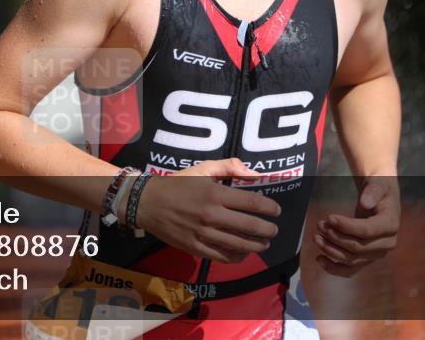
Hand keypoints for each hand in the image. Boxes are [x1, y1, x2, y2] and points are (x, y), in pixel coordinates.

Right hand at [134, 158, 281, 263]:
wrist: (147, 202)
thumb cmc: (177, 184)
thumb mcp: (202, 169)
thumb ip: (229, 167)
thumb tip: (255, 174)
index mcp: (215, 193)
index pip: (252, 203)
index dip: (270, 208)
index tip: (276, 210)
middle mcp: (212, 215)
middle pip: (250, 226)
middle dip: (268, 229)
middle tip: (274, 230)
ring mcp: (204, 234)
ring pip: (239, 245)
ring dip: (256, 245)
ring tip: (263, 243)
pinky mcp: (195, 247)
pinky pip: (223, 256)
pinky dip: (237, 257)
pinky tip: (243, 253)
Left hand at [314, 177, 399, 276]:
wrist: (380, 198)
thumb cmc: (379, 189)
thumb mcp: (378, 184)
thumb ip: (373, 191)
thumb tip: (365, 203)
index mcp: (391, 225)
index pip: (367, 231)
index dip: (347, 226)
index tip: (329, 217)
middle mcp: (386, 243)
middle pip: (358, 247)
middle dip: (335, 237)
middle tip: (319, 225)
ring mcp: (376, 253)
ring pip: (352, 259)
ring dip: (331, 250)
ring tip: (316, 237)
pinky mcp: (366, 258)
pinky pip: (350, 269)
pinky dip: (334, 268)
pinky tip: (319, 259)